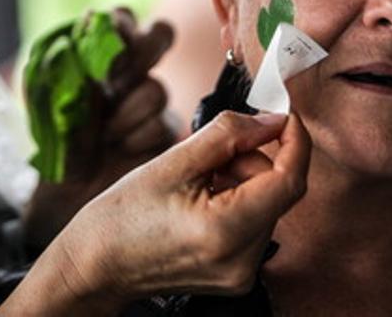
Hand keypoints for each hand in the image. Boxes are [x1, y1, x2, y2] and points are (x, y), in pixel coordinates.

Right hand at [1, 111, 310, 314]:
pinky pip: (255, 225)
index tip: (284, 115)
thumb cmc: (123, 216)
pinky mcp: (236, 277)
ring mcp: (241, 274)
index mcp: (226, 230)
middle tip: (210, 155)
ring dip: (242, 181)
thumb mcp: (173, 161)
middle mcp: (242, 260)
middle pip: (278, 191)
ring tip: (198, 182)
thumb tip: (272, 119)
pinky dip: (237, 202)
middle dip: (252, 159)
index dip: (295, 141)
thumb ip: (229, 134)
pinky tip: (202, 202)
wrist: (96, 264)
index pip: (290, 180)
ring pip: (267, 205)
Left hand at [24, 8, 175, 246]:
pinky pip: (163, 125)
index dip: (121, 26)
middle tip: (116, 79)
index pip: (122, 18)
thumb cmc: (54, 136)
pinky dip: (138, 137)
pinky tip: (120, 148)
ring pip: (156, 89)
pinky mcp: (164, 132)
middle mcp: (130, 71)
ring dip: (128, 112)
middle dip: (143, 53)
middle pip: (160, 34)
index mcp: (100, 53)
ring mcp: (151, 100)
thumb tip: (85, 24)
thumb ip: (66, 59)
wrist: (64, 190)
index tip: (106, 46)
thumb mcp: (48, 96)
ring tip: (105, 133)